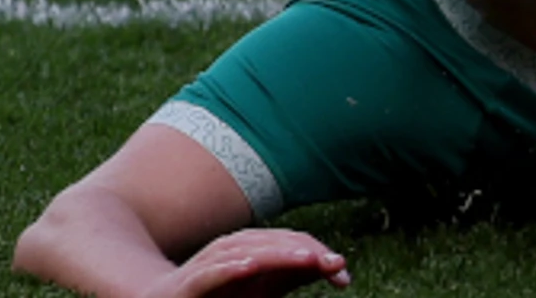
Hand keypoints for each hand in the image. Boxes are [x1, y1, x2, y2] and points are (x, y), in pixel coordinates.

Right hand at [140, 228, 347, 294]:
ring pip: (248, 251)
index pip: (292, 244)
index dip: (319, 256)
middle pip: (275, 243)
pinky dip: (232, 267)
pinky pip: (213, 272)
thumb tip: (339, 267)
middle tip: (333, 263)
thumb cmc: (221, 295)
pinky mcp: (191, 282)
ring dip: (279, 254)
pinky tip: (252, 267)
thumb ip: (295, 275)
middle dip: (306, 252)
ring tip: (307, 259)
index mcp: (253, 247)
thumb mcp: (264, 288)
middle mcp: (234, 248)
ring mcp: (211, 263)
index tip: (344, 276)